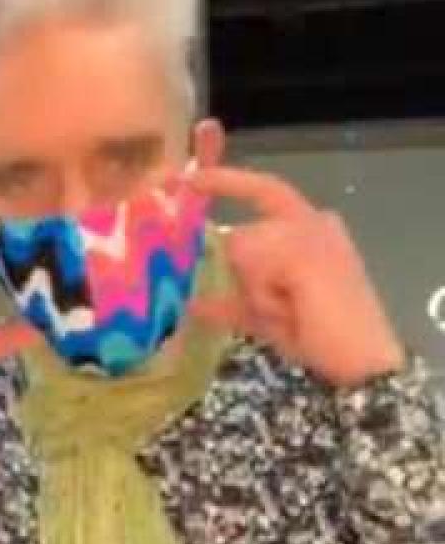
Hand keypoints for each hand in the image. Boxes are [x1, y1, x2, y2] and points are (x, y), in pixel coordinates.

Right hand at [190, 166, 403, 387]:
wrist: (356, 362)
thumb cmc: (336, 306)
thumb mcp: (298, 263)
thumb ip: (253, 246)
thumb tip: (223, 248)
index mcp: (309, 223)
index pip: (263, 191)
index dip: (227, 182)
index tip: (187, 182)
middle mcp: (294, 244)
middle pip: (244, 237)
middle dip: (242, 260)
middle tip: (268, 285)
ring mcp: (282, 279)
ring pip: (237, 272)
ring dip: (238, 287)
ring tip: (271, 311)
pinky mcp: (271, 311)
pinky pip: (232, 302)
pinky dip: (214, 305)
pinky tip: (191, 308)